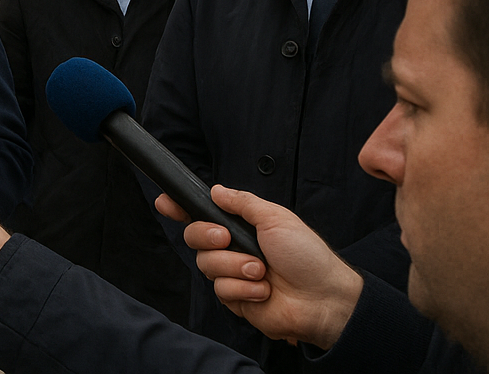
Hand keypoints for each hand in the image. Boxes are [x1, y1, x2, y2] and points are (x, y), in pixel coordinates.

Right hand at [156, 187, 363, 348]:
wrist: (323, 299)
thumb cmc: (307, 257)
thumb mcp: (276, 218)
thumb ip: (242, 202)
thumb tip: (216, 190)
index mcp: (242, 227)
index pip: (202, 214)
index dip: (180, 208)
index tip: (165, 201)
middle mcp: (233, 249)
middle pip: (194, 236)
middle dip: (207, 235)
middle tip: (227, 238)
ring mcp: (233, 274)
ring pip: (206, 264)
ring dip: (235, 266)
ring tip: (261, 271)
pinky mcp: (236, 299)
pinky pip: (221, 289)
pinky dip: (243, 288)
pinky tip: (263, 290)